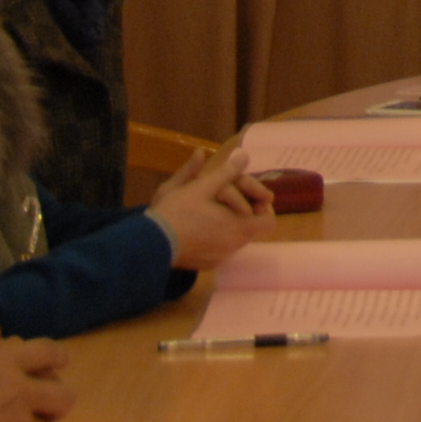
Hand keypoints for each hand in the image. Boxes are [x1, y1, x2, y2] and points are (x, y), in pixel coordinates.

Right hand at [146, 148, 275, 269]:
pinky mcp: (207, 265)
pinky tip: (199, 228)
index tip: (251, 197)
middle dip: (244, 213)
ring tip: (211, 211)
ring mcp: (220, 258)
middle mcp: (234, 246)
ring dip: (229, 225)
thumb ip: (226, 172)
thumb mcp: (201, 186)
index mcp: (238, 227)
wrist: (151, 243)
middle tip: (226, 199)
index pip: (269, 222)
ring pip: (235, 239)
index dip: (264, 208)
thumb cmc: (178, 211)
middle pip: (251, 229)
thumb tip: (244, 156)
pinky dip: (216, 238)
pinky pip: (221, 250)